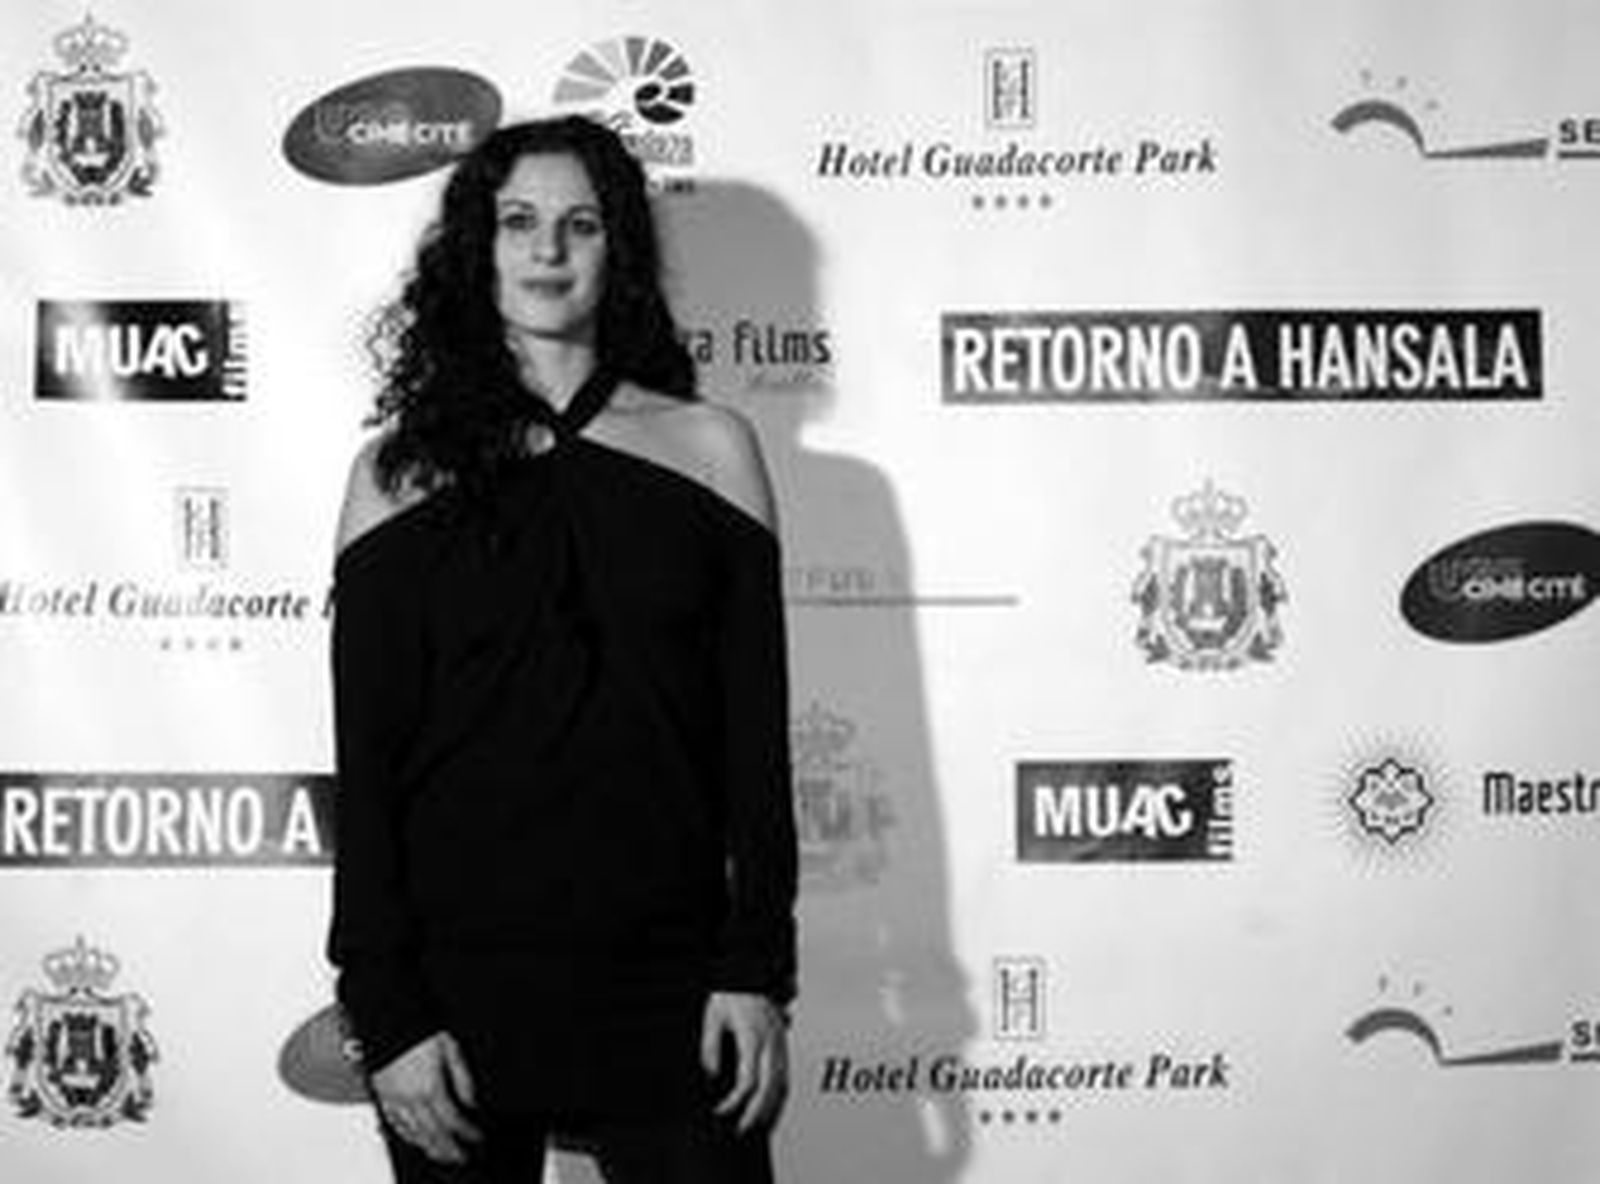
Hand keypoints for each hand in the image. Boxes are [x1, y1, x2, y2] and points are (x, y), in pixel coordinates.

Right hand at [369, 1031, 482, 1163]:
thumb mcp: (452, 1048)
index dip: (467, 1132)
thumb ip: (463, 1078)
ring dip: (429, 1147)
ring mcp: (393, 1098)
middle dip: (449, 1149)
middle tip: (461, 1157)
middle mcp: (410, 1098)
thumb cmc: (420, 1027)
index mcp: (430, 1086)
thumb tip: (471, 1102)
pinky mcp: (381, 1094)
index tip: (477, 1137)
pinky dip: (407, 1136)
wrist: (389, 1014)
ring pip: (412, 1133)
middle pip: (432, 1134)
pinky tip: (415, 1138)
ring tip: (441, 1155)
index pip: (452, 1120)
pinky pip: (394, 1123)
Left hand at [700, 991, 788, 1132]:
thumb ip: (711, 1046)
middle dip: (757, 1112)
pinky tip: (772, 1102)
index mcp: (753, 1037)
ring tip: (759, 1123)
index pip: (749, 1081)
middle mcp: (771, 1042)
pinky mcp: (783, 1040)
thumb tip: (712, 1073)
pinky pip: (786, 1072)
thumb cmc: (731, 990)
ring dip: (771, 1106)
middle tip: (743, 1128)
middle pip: (770, 1087)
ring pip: (782, 1082)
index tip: (721, 1110)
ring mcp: (780, 1041)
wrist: (751, 969)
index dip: (735, 1101)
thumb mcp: (713, 1015)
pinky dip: (780, 1092)